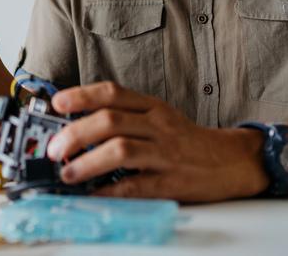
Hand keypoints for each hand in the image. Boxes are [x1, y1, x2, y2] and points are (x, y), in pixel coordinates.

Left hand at [45, 81, 268, 201]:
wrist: (234, 161)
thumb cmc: (187, 140)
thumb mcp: (159, 117)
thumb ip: (126, 117)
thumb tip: (77, 126)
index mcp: (152, 107)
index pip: (113, 93)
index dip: (82, 95)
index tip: (57, 103)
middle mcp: (158, 125)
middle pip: (110, 121)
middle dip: (76, 133)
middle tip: (54, 148)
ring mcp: (166, 153)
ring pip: (121, 150)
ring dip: (88, 161)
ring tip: (67, 172)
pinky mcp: (172, 182)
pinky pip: (137, 185)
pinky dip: (111, 191)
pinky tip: (94, 194)